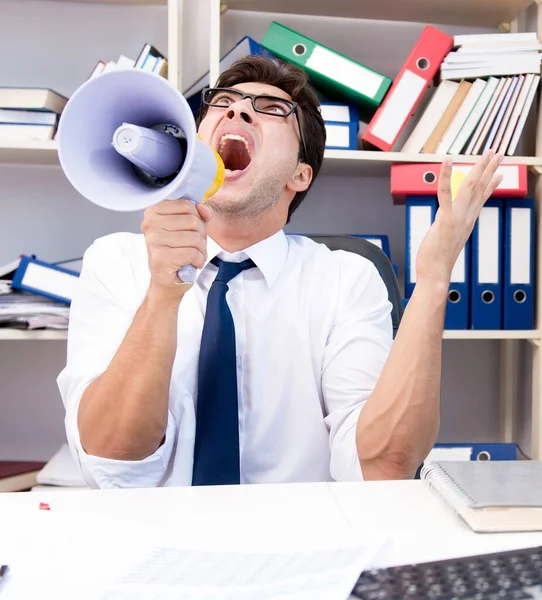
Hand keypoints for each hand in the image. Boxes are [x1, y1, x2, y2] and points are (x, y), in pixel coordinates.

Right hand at [141, 199, 212, 297]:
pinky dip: (199, 260)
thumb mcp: (189, 229)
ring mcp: (153, 241)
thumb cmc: (178, 252)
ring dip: (201, 249)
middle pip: (193, 220)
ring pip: (195, 237)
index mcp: (153, 212)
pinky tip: (193, 263)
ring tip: (193, 255)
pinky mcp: (160, 258)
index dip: (197, 218)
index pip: (186, 204)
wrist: (169, 281)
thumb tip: (205, 209)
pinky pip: (192, 253)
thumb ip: (198, 215)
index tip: (190, 230)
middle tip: (193, 246)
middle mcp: (150, 225)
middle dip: (201, 235)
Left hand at [415, 150, 503, 285]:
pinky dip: (447, 176)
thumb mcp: (447, 240)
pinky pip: (445, 193)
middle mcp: (466, 217)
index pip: (481, 199)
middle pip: (480, 188)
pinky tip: (448, 162)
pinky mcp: (445, 219)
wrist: (436, 274)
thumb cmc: (437, 261)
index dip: (491, 184)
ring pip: (470, 187)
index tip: (499, 173)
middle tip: (498, 153)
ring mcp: (457, 217)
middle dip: (489, 169)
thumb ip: (450, 229)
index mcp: (467, 221)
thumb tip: (447, 223)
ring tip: (486, 153)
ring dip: (479, 168)